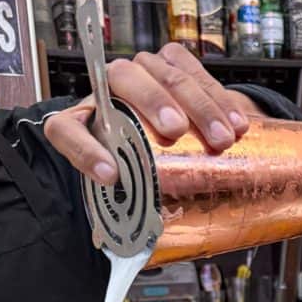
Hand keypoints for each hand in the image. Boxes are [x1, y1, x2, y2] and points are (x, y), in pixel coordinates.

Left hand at [44, 43, 253, 183]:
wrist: (170, 132)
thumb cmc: (143, 158)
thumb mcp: (132, 181)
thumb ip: (132, 199)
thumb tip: (140, 241)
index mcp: (84, 123)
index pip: (66, 130)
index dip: (84, 151)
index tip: (110, 176)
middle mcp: (108, 88)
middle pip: (122, 78)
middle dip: (152, 102)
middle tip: (177, 131)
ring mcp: (141, 69)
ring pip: (165, 73)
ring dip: (199, 105)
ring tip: (221, 138)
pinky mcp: (171, 60)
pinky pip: (192, 67)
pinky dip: (218, 96)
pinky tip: (235, 122)